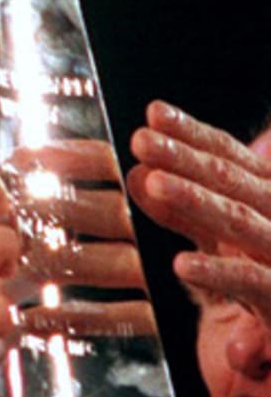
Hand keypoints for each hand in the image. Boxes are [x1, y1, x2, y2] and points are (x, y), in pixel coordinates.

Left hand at [129, 101, 270, 316]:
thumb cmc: (259, 281)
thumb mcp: (218, 240)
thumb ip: (183, 212)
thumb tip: (138, 176)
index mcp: (263, 199)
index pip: (228, 157)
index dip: (192, 133)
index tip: (153, 113)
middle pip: (231, 181)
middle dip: (184, 158)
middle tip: (140, 139)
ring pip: (239, 221)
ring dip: (197, 202)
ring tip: (154, 184)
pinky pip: (250, 283)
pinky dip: (217, 274)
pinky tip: (182, 266)